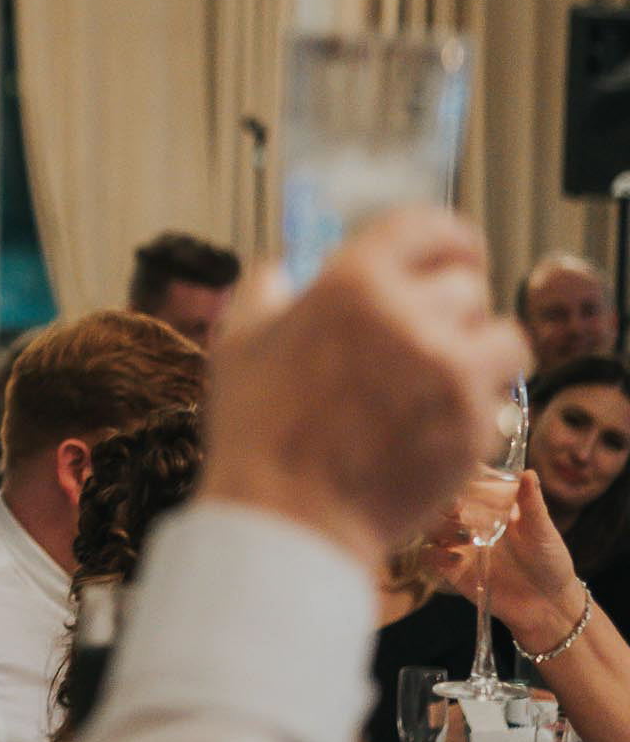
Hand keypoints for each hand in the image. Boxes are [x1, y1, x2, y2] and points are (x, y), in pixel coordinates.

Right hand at [199, 206, 529, 574]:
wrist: (289, 515)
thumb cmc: (256, 427)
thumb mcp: (239, 341)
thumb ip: (266, 290)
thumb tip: (282, 270)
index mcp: (352, 282)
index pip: (427, 225)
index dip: (444, 236)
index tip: (451, 251)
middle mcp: (410, 317)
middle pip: (466, 283)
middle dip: (448, 303)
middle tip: (426, 328)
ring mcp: (450, 373)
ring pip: (502, 335)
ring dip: (478, 347)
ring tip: (445, 372)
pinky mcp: (475, 423)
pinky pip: (498, 395)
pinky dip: (475, 401)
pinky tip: (434, 416)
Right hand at [428, 470, 582, 645]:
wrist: (550, 606)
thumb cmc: (551, 563)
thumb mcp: (543, 531)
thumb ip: (532, 504)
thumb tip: (529, 472)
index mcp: (489, 509)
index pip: (465, 486)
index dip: (459, 479)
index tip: (462, 476)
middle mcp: (469, 524)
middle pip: (440, 503)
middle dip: (442, 501)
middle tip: (457, 506)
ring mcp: (459, 546)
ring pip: (430, 527)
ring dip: (441, 527)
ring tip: (466, 535)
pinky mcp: (453, 570)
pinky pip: (430, 556)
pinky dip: (437, 554)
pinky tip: (458, 558)